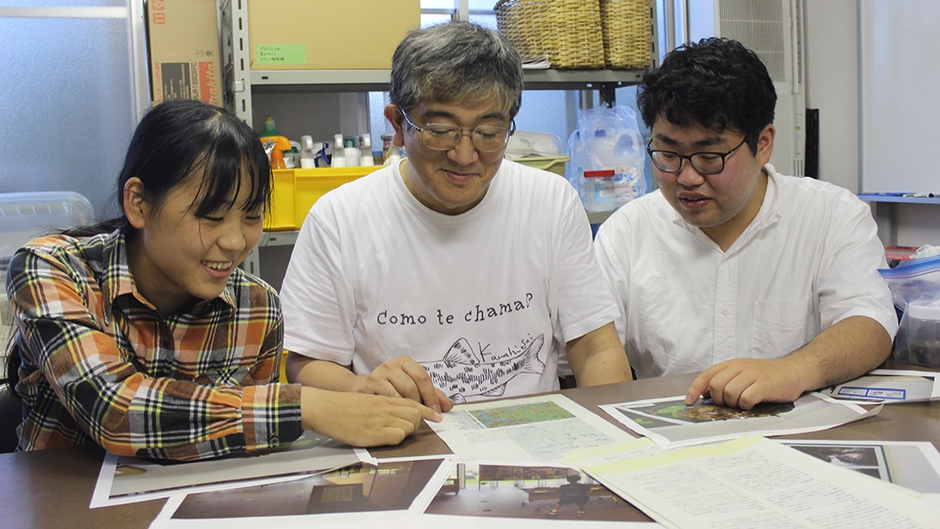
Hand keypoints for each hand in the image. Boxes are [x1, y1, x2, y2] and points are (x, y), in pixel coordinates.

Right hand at [301, 386, 441, 446]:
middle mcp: (385, 407)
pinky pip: (397, 437)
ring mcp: (380, 420)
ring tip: (392, 434)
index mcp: (383, 397)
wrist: (324, 407)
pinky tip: (385, 439)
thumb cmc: (342, 406)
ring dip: (406, 432)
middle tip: (409, 429)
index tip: (437, 416)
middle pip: (415, 415)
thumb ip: (383, 404)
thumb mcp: (367, 399)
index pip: (413, 402)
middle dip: (417, 423)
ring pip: (409, 426)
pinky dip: (396, 440)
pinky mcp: (374, 433)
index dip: (427, 410)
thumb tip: (399, 412)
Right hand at [353, 355, 453, 413]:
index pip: (423, 377)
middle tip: (423, 417)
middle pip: (412, 387)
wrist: (359, 389)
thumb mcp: (409, 385)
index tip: (436, 411)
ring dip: (406, 409)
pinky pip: (385, 401)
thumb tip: (448, 405)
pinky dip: (393, 410)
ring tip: (408, 416)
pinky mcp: (368, 386)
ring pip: (399, 396)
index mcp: (403, 362)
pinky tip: (394, 415)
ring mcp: (377, 375)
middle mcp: (390, 365)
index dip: (432, 396)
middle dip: (419, 405)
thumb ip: (429, 394)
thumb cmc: (388, 388)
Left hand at [684, 358, 804, 409]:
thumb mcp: (743, 374)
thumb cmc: (767, 376)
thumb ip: (725, 380)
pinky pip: (746, 399)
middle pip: (716, 385)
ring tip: (744, 402)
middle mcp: (740, 367)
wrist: (793, 371)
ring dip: (734, 403)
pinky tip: (753, 404)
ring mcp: (752, 375)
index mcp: (732, 364)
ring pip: (729, 393)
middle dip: (718, 399)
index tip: (689, 401)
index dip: (695, 388)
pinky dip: (746, 405)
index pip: (707, 375)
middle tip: (729, 403)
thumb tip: (705, 393)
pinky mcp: (764, 385)